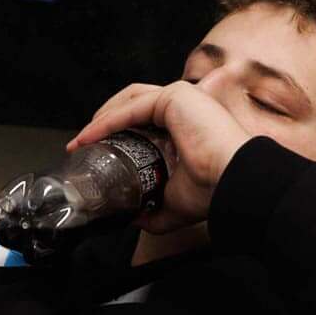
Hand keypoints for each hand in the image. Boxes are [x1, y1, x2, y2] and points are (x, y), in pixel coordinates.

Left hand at [69, 80, 249, 227]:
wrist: (232, 182)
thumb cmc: (213, 190)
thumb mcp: (174, 204)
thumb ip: (153, 209)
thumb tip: (132, 217)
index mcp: (186, 126)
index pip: (146, 120)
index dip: (117, 132)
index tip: (95, 151)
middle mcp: (185, 107)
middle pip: (133, 104)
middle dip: (104, 121)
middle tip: (83, 143)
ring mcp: (181, 98)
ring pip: (130, 99)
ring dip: (102, 117)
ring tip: (83, 138)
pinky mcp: (175, 97)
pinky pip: (132, 107)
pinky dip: (108, 120)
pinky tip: (90, 136)